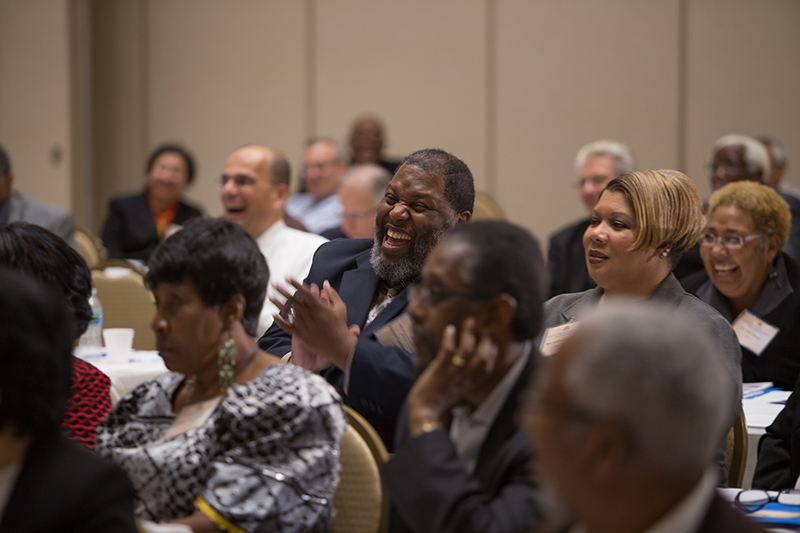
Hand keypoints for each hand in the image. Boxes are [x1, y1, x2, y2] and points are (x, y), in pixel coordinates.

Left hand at [271, 279, 357, 368]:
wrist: (337, 346)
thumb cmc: (340, 325)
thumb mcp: (340, 307)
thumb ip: (332, 294)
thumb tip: (325, 282)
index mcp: (318, 306)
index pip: (304, 292)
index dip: (295, 283)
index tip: (287, 277)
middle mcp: (308, 314)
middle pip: (292, 300)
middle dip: (282, 290)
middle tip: (273, 283)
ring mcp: (303, 324)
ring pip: (287, 312)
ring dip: (277, 303)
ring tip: (270, 296)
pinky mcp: (300, 334)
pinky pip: (286, 326)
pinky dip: (279, 320)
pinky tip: (273, 314)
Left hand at [406, 317, 497, 435]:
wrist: (426, 412)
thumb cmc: (439, 405)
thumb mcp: (458, 396)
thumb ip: (465, 384)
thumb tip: (466, 374)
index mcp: (471, 386)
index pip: (488, 369)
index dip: (493, 355)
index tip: (494, 345)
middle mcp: (466, 378)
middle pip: (482, 357)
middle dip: (485, 341)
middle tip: (484, 330)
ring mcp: (454, 372)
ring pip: (467, 349)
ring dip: (469, 333)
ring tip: (470, 321)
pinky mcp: (440, 368)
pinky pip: (448, 349)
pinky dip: (450, 337)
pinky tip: (450, 328)